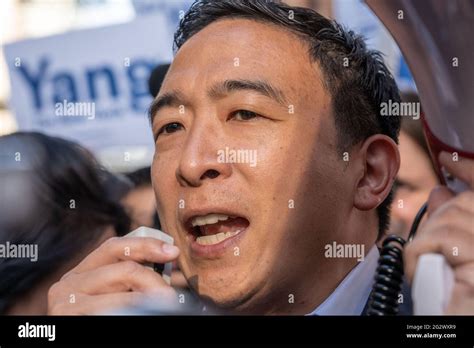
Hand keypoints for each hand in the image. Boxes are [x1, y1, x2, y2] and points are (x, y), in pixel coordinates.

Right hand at [48, 236, 179, 313]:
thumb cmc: (101, 317)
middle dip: (154, 280)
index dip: (146, 244)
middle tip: (170, 295)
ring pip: (125, 296)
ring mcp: (65, 303)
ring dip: (150, 303)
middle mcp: (68, 284)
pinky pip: (115, 313)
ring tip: (161, 309)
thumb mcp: (109, 294)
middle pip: (124, 269)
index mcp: (80, 273)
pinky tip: (141, 316)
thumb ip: (127, 277)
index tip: (172, 252)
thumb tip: (167, 258)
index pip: (115, 246)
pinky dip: (135, 315)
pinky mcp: (68, 318)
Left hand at [404, 152, 473, 313]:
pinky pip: (433, 241)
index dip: (469, 170)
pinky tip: (422, 272)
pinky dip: (418, 256)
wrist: (460, 320)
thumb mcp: (457, 251)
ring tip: (431, 267)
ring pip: (443, 221)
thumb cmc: (459, 292)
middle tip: (433, 247)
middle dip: (437, 220)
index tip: (448, 160)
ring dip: (426, 243)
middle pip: (461, 204)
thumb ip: (453, 220)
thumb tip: (438, 191)